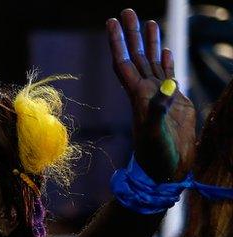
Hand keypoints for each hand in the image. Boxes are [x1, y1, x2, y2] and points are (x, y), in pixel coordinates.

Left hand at [107, 9, 195, 182]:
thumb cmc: (158, 156)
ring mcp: (160, 95)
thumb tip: (167, 86)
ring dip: (149, 42)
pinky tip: (164, 49)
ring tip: (149, 22)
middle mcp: (146, 92)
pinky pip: (168, 74)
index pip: (124, 63)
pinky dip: (165, 60)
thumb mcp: (156, 134)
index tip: (111, 22)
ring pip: (152, 62)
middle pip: (136, 56)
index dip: (117, 42)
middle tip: (127, 10)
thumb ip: (159, 111)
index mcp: (138, 96)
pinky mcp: (174, 101)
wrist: (167, 170)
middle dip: (132, 34)